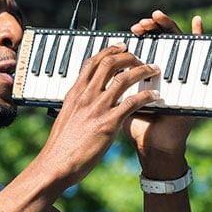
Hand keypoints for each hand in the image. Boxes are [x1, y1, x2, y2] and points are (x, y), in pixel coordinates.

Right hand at [37, 42, 161, 185]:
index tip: (121, 47)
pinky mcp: (108, 123)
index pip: (91, 63)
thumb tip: (83, 103)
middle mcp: (85, 96)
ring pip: (124, 79)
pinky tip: (155, 96)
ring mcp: (97, 108)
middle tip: (140, 58)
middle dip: (128, 56)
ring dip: (142, 71)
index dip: (109, 51)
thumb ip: (76, 107)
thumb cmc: (60, 147)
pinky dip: (147, 96)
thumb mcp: (66, 118)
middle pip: (109, 64)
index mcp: (74, 94)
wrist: (56, 164)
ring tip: (152, 70)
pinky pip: (133, 102)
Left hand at [125, 11, 203, 177]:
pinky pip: (198, 55)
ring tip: (156, 17)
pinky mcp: (192, 80)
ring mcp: (178, 74)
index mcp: (143, 75)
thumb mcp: (118, 103)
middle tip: (141, 25)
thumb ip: (110, 87)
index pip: (142, 47)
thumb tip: (93, 72)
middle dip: (149, 28)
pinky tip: (197, 22)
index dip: (136, 36)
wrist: (154, 146)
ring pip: (174, 42)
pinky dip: (200, 36)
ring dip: (166, 26)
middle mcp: (161, 71)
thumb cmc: (135, 127)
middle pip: (158, 40)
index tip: (128, 33)